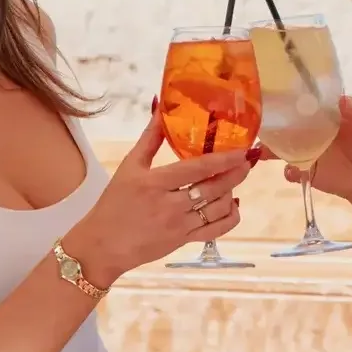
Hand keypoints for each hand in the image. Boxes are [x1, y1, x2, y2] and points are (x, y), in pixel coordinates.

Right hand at [65, 111, 252, 284]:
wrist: (103, 246)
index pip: (197, 169)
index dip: (224, 159)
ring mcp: (179, 227)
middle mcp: (170, 206)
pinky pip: (216, 230)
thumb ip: (150, 137)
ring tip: (235, 177)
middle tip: (248, 160)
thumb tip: (160, 105)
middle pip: (213, 189)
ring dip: (231, 192)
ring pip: (217, 209)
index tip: (243, 150)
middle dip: (236, 173)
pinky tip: (231, 204)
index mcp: (155, 184)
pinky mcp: (184, 242)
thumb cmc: (114, 203)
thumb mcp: (129, 167)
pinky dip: (230, 217)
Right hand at [274, 94, 351, 216]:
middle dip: (269, 121)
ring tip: (262, 150)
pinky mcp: (305, 171)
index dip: (286, 96)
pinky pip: (290, 170)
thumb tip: (344, 99)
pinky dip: (289, 171)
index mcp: (321, 112)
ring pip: (280, 146)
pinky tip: (292, 171)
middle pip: (283, 122)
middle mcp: (308, 129)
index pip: (299, 100)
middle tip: (255, 121)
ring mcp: (304, 150)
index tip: (270, 91)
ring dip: (269, 148)